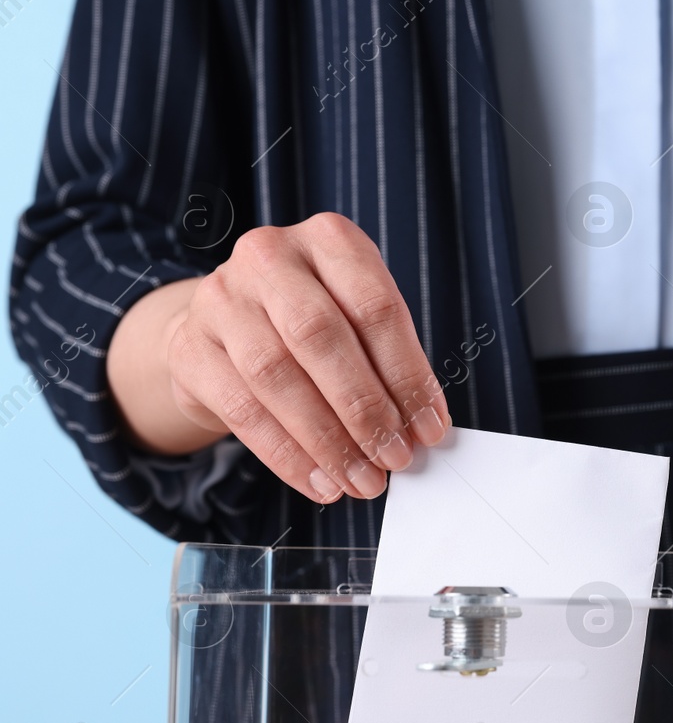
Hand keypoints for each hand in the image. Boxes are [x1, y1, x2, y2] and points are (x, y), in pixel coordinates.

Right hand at [109, 213, 448, 502]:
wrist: (224, 325)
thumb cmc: (311, 322)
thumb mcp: (357, 317)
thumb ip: (388, 362)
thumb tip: (422, 429)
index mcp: (328, 240)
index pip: (375, 307)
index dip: (408, 374)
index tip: (431, 428)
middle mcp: (269, 257)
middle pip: (321, 337)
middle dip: (366, 408)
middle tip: (397, 457)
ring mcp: (221, 298)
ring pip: (277, 376)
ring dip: (328, 439)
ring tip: (363, 479)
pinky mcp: (190, 347)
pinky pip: (242, 410)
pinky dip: (288, 455)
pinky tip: (321, 482)